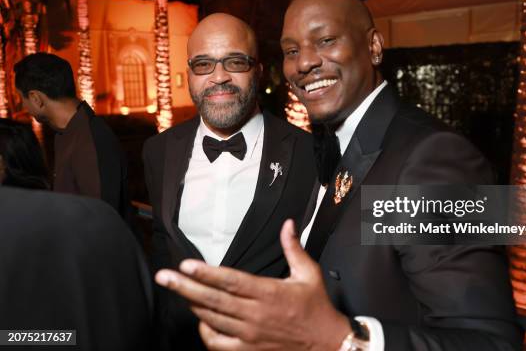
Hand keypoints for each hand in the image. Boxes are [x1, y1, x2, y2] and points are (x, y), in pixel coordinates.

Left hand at [155, 219, 350, 350]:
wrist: (325, 344)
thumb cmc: (316, 306)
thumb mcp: (309, 273)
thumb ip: (293, 247)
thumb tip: (287, 223)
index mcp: (268, 293)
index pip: (231, 281)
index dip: (206, 273)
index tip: (185, 265)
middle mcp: (255, 315)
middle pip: (213, 300)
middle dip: (184, 287)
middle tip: (163, 276)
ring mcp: (249, 335)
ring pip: (212, 319)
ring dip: (192, 304)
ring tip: (178, 290)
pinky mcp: (248, 350)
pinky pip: (218, 343)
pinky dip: (205, 331)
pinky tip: (200, 319)